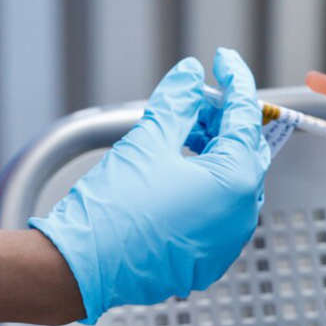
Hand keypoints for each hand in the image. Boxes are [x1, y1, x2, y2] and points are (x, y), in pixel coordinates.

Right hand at [30, 48, 270, 323]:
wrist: (79, 268)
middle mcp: (241, 215)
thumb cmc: (114, 208)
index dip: (235, 80)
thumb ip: (178, 101)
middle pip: (245, 149)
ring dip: (212, 149)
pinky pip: (217, 211)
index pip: (246, 116)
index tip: (222, 58)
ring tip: (178, 129)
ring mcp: (226, 242)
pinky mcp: (206, 259)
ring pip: (232, 181)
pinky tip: (177, 167)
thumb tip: (191, 75)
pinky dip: (204, 183)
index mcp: (235, 181)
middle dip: (223, 117)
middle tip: (195, 98)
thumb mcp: (148, 139)